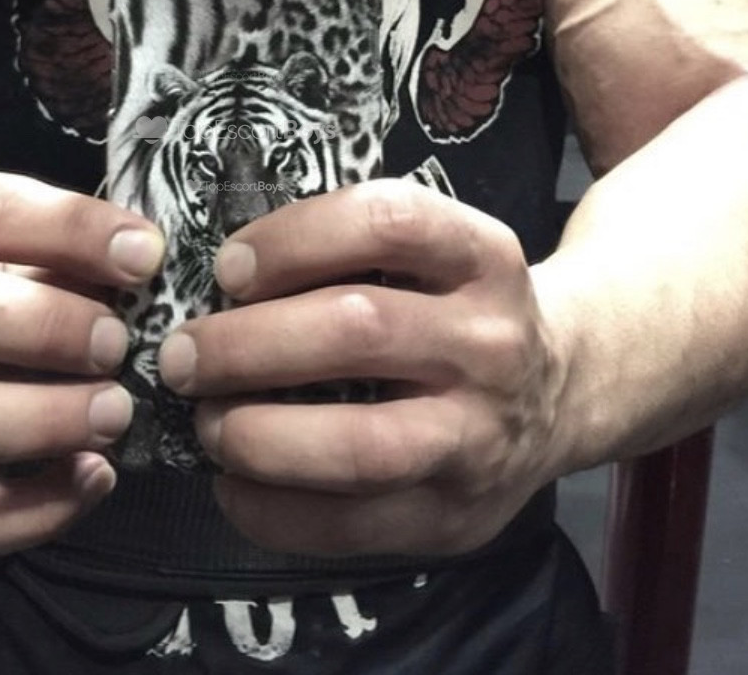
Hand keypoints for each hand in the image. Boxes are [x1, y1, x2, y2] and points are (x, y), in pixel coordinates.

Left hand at [157, 179, 567, 557]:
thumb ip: (353, 253)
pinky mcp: (458, 517)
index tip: (228, 267)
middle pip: (359, 329)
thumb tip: (218, 283)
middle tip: (181, 355)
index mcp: (481, 255)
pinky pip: (351, 525)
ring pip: (357, 443)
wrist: (566, 391)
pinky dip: (271, 508)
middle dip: (246, 344)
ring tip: (206, 421)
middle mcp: (490, 341)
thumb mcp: (436, 255)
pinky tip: (232, 483)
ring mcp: (479, 436)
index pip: (387, 221)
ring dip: (256, 435)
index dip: (293, 239)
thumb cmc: (458, 309)